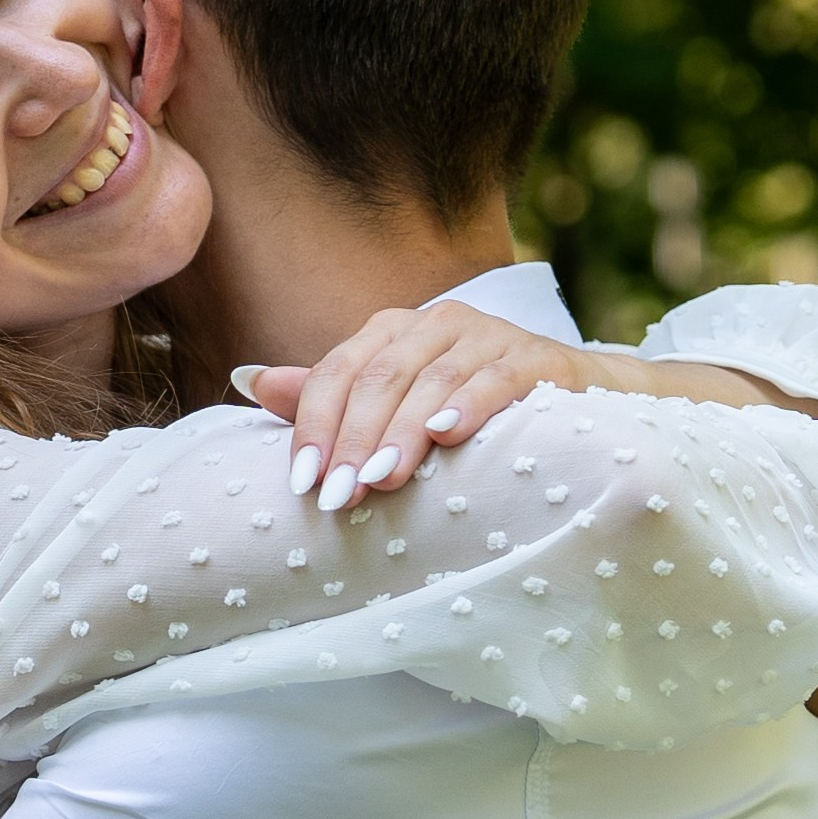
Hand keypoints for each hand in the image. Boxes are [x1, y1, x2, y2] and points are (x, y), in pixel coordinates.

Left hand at [243, 304, 597, 512]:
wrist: (572, 400)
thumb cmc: (467, 405)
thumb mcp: (394, 400)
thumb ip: (327, 395)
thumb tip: (245, 380)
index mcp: (393, 330)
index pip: (338, 371)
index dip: (313, 424)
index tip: (300, 483)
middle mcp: (436, 322)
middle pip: (380, 377)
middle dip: (354, 440)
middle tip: (338, 496)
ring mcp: (488, 335)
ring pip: (432, 380)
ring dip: (402, 432)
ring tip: (381, 479)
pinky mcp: (536, 357)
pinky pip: (496, 377)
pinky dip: (469, 405)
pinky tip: (446, 435)